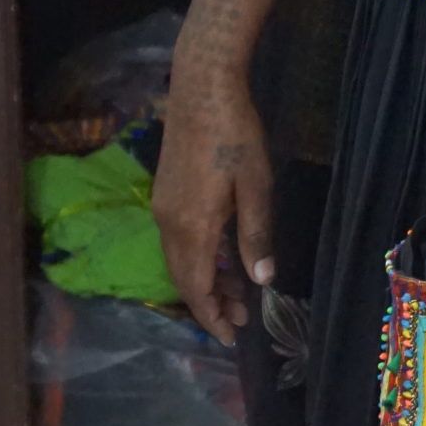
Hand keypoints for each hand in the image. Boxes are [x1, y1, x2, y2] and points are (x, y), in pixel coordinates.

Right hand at [153, 61, 272, 348]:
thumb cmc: (236, 134)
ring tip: (239, 292)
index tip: (231, 338)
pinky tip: (223, 255)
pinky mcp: (164, 192)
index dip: (212, 317)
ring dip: (207, 280)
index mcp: (193, 227)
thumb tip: (262, 280)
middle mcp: (169, 223)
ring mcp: (163, 207)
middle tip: (243, 318)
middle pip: (185, 279)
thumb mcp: (256, 186)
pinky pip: (179, 240)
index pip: (197, 288)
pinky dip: (200, 257)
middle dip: (212, 304)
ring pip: (181, 260)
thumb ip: (256, 235)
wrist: (201, 88)